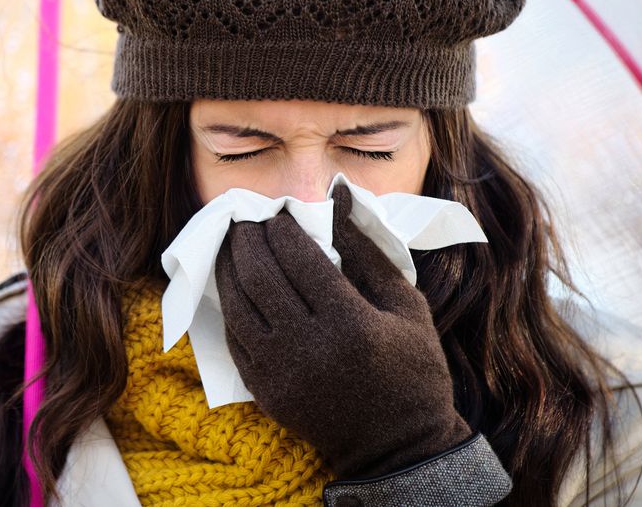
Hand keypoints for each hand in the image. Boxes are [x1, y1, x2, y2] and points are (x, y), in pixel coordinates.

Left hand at [214, 183, 472, 478]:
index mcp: (350, 323)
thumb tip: (336, 196)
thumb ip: (367, 249)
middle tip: (246, 219)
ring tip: (232, 243)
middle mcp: (309, 347)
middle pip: (260, 277)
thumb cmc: (413, 369)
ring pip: (236, 306)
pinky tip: (233, 285)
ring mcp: (281, 373)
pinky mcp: (265, 392)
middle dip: (247, 239)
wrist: (398, 446)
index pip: (299, 259)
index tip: (278, 212)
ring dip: (228, 267)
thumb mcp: (406, 305)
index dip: (281, 228)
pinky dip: (229, 306)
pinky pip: (233, 338)